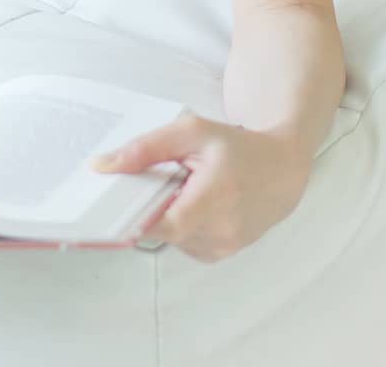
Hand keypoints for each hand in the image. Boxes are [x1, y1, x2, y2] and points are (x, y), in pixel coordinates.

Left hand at [89, 110, 308, 263]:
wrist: (281, 170)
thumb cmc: (237, 147)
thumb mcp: (191, 132)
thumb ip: (146, 148)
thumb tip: (104, 166)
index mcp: (214, 199)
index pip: (159, 224)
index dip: (132, 216)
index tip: (113, 204)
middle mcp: (219, 232)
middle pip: (160, 230)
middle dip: (150, 207)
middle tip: (158, 181)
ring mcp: (221, 248)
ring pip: (170, 238)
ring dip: (166, 215)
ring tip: (184, 187)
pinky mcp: (219, 254)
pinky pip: (184, 243)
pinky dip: (180, 224)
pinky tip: (194, 201)